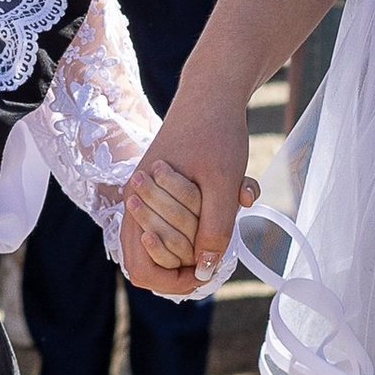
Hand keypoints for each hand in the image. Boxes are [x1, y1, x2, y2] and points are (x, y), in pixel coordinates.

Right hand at [121, 93, 255, 295]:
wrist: (214, 91)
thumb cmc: (215, 132)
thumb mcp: (222, 182)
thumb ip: (215, 228)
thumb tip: (207, 270)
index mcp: (139, 203)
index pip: (144, 270)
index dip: (175, 282)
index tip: (207, 272)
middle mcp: (138, 204)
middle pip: (157, 259)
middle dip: (195, 254)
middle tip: (224, 232)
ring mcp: (151, 198)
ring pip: (175, 240)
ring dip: (207, 232)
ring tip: (232, 201)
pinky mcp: (168, 191)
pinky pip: (187, 220)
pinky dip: (213, 215)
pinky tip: (236, 191)